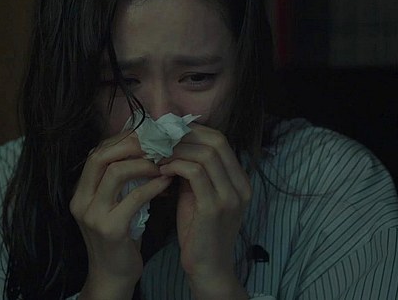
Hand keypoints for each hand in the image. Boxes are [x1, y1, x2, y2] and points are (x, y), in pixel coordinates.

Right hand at [70, 131, 173, 299]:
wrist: (113, 276)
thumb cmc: (119, 238)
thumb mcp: (113, 205)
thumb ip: (120, 181)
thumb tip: (144, 149)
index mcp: (80, 192)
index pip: (96, 153)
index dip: (121, 140)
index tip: (146, 135)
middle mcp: (81, 201)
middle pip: (101, 156)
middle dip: (131, 145)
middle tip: (156, 143)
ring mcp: (93, 215)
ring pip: (116, 172)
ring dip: (144, 163)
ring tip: (164, 162)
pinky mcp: (111, 229)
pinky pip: (135, 197)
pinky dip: (153, 186)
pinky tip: (167, 183)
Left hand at [158, 123, 250, 299]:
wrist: (207, 268)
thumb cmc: (198, 232)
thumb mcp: (198, 195)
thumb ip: (193, 172)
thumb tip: (172, 145)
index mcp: (240, 181)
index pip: (220, 140)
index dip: (193, 131)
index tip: (168, 130)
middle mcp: (241, 185)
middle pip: (216, 141)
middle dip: (184, 135)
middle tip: (159, 137)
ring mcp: (231, 196)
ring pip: (205, 154)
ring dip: (176, 150)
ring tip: (156, 154)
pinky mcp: (215, 208)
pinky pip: (195, 173)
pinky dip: (175, 165)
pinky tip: (160, 169)